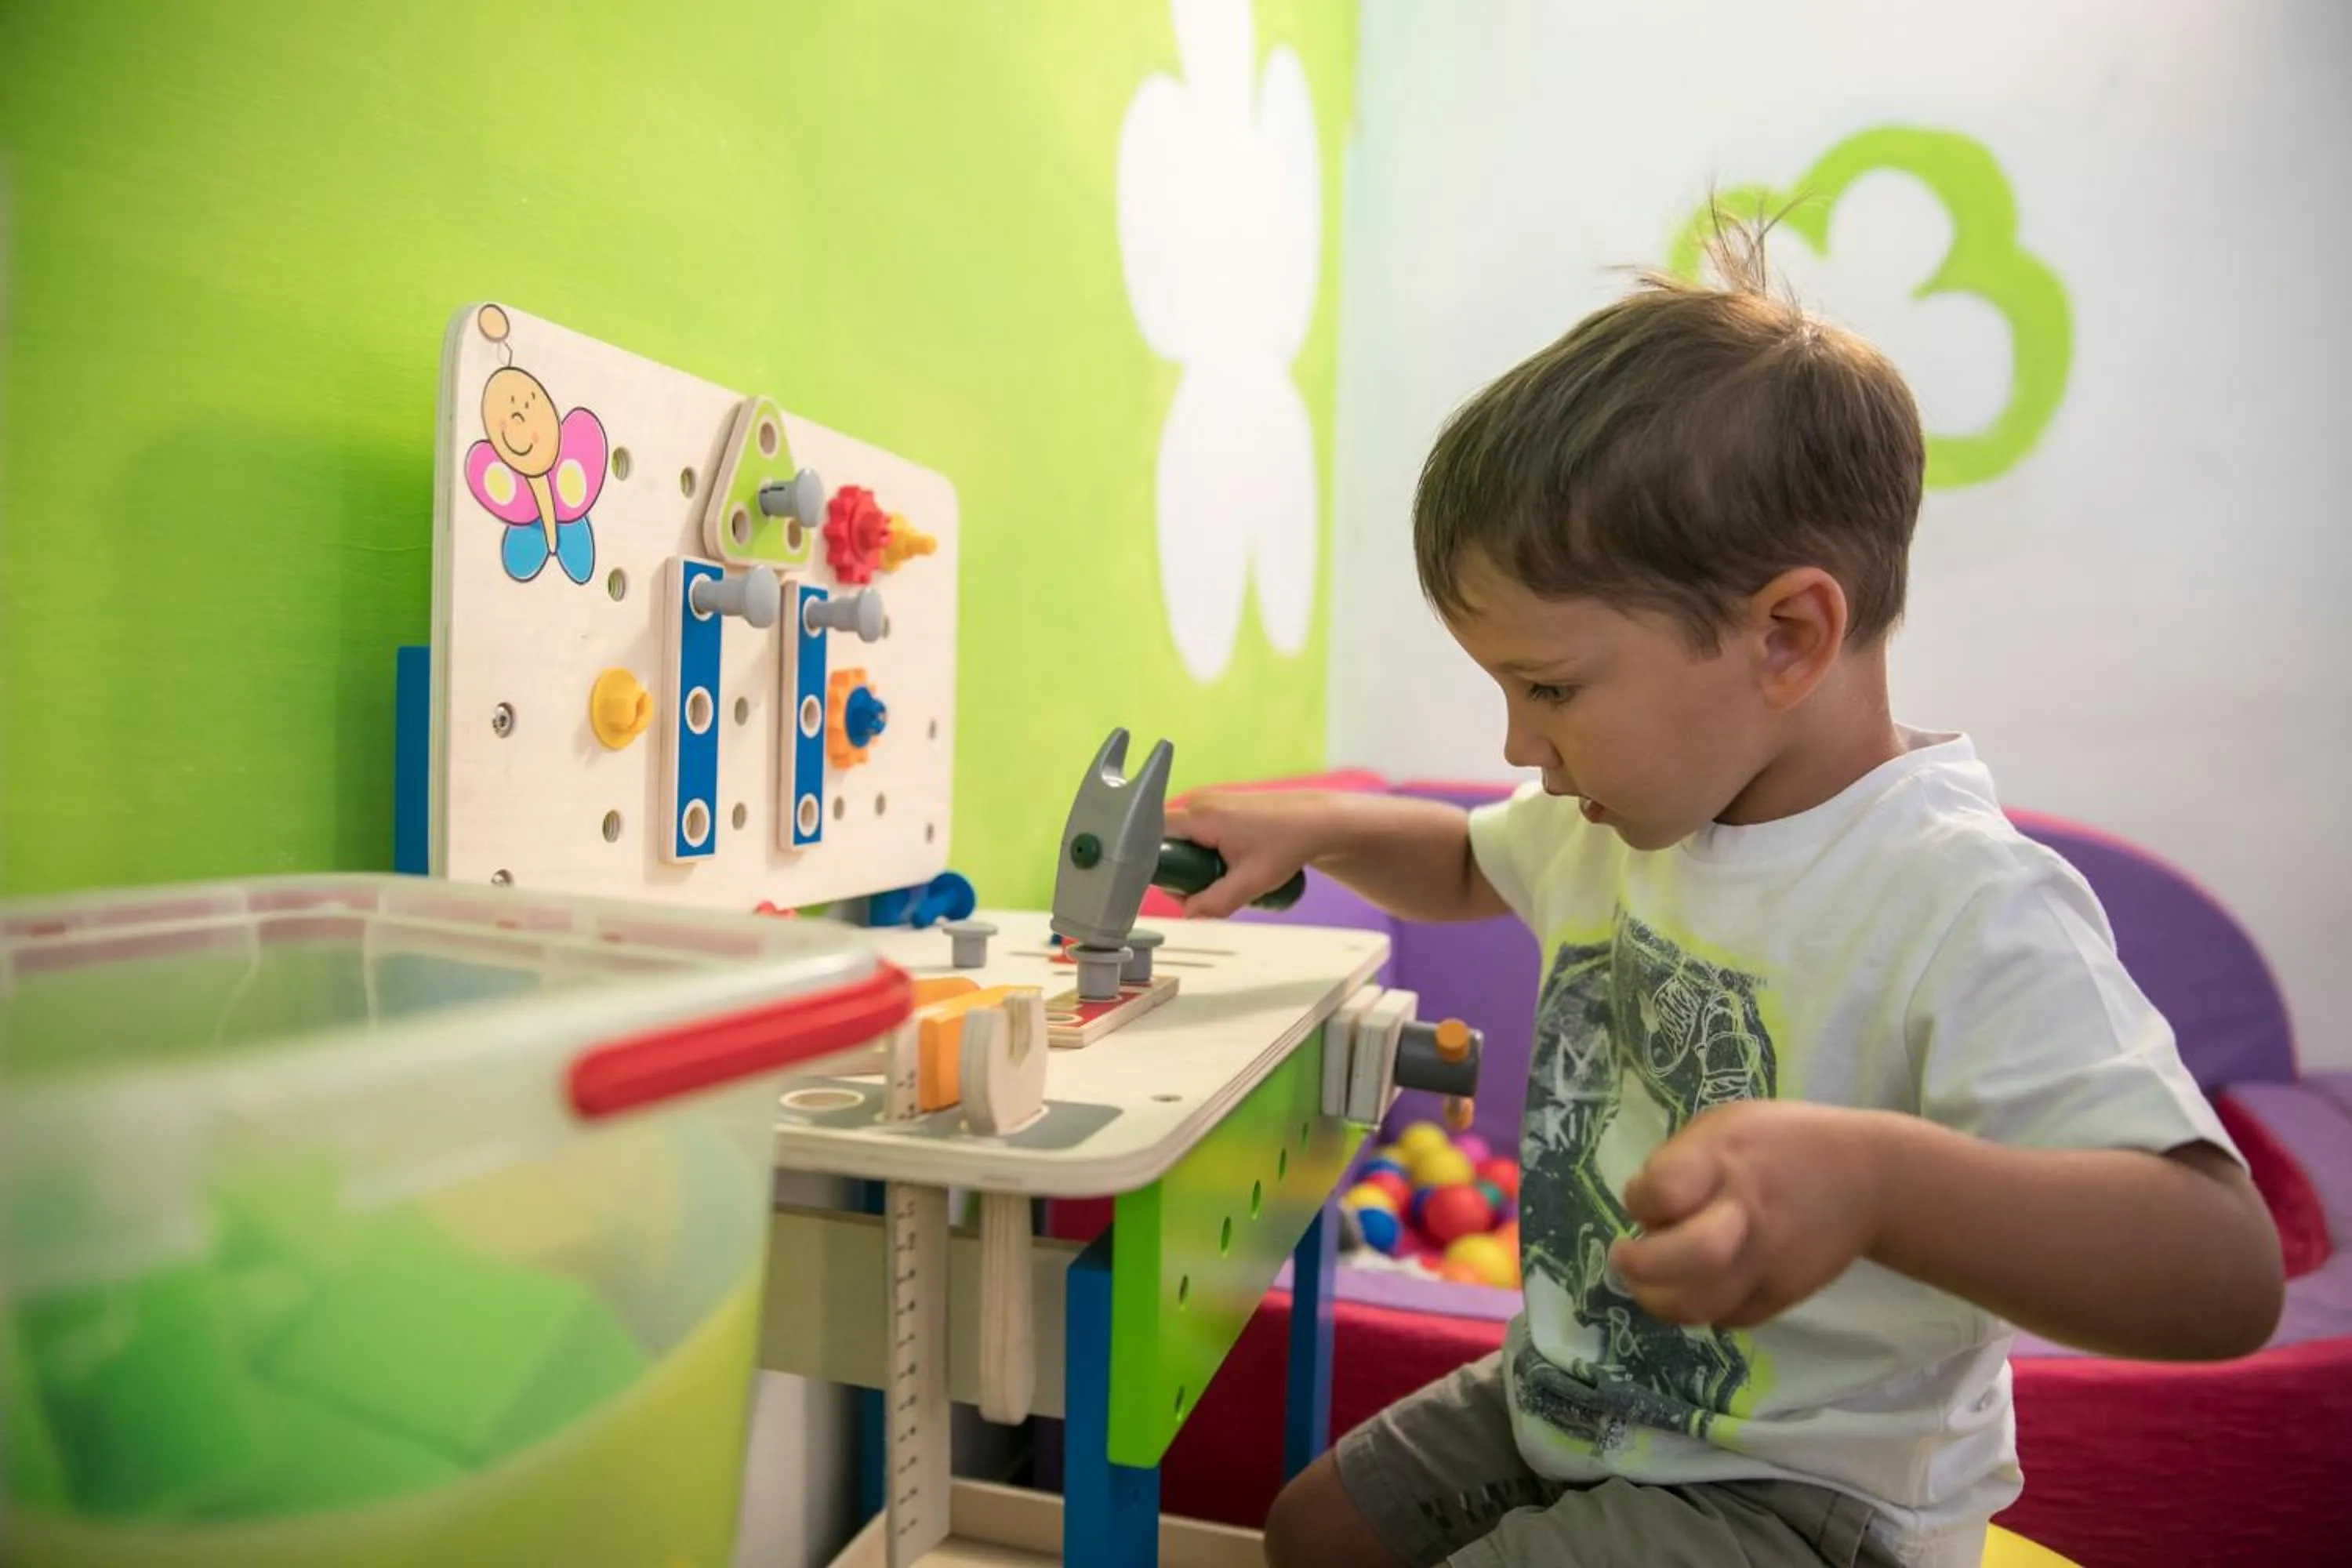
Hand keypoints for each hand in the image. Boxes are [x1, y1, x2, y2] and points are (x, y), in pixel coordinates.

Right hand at [1162, 789, 1328, 917]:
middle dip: (1178, 869)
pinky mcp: (1215, 807)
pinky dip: (1201, 852)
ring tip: (1221, 876)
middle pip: (1164, 840)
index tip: (1173, 886)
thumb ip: (1217, 902)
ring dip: (1191, 862)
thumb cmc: (1289, 842)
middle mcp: (1198, 802)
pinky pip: (1193, 832)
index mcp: (1201, 815)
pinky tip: (1223, 864)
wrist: (1315, 821)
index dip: (1154, 864)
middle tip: (1203, 889)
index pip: (1152, 835)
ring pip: (1179, 838)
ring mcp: (1206, 802)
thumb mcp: (1253, 882)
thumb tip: (1189, 913)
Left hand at [1611, 1101, 1887, 1329]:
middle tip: (1626, 1257)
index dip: (1642, 1200)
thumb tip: (1643, 1214)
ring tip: (1650, 1283)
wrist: (1868, 1179)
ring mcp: (1767, 1262)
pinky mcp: (1783, 1295)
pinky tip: (1697, 1286)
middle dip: (1640, 1266)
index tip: (1644, 1200)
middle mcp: (1745, 1215)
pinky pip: (1727, 1318)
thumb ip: (1679, 1164)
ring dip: (1659, 1300)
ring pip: (1699, 1306)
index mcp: (1725, 1160)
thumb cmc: (1782, 1142)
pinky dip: (1702, 1308)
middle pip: (1686, 1258)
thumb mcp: (1725, 1125)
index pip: (1663, 1192)